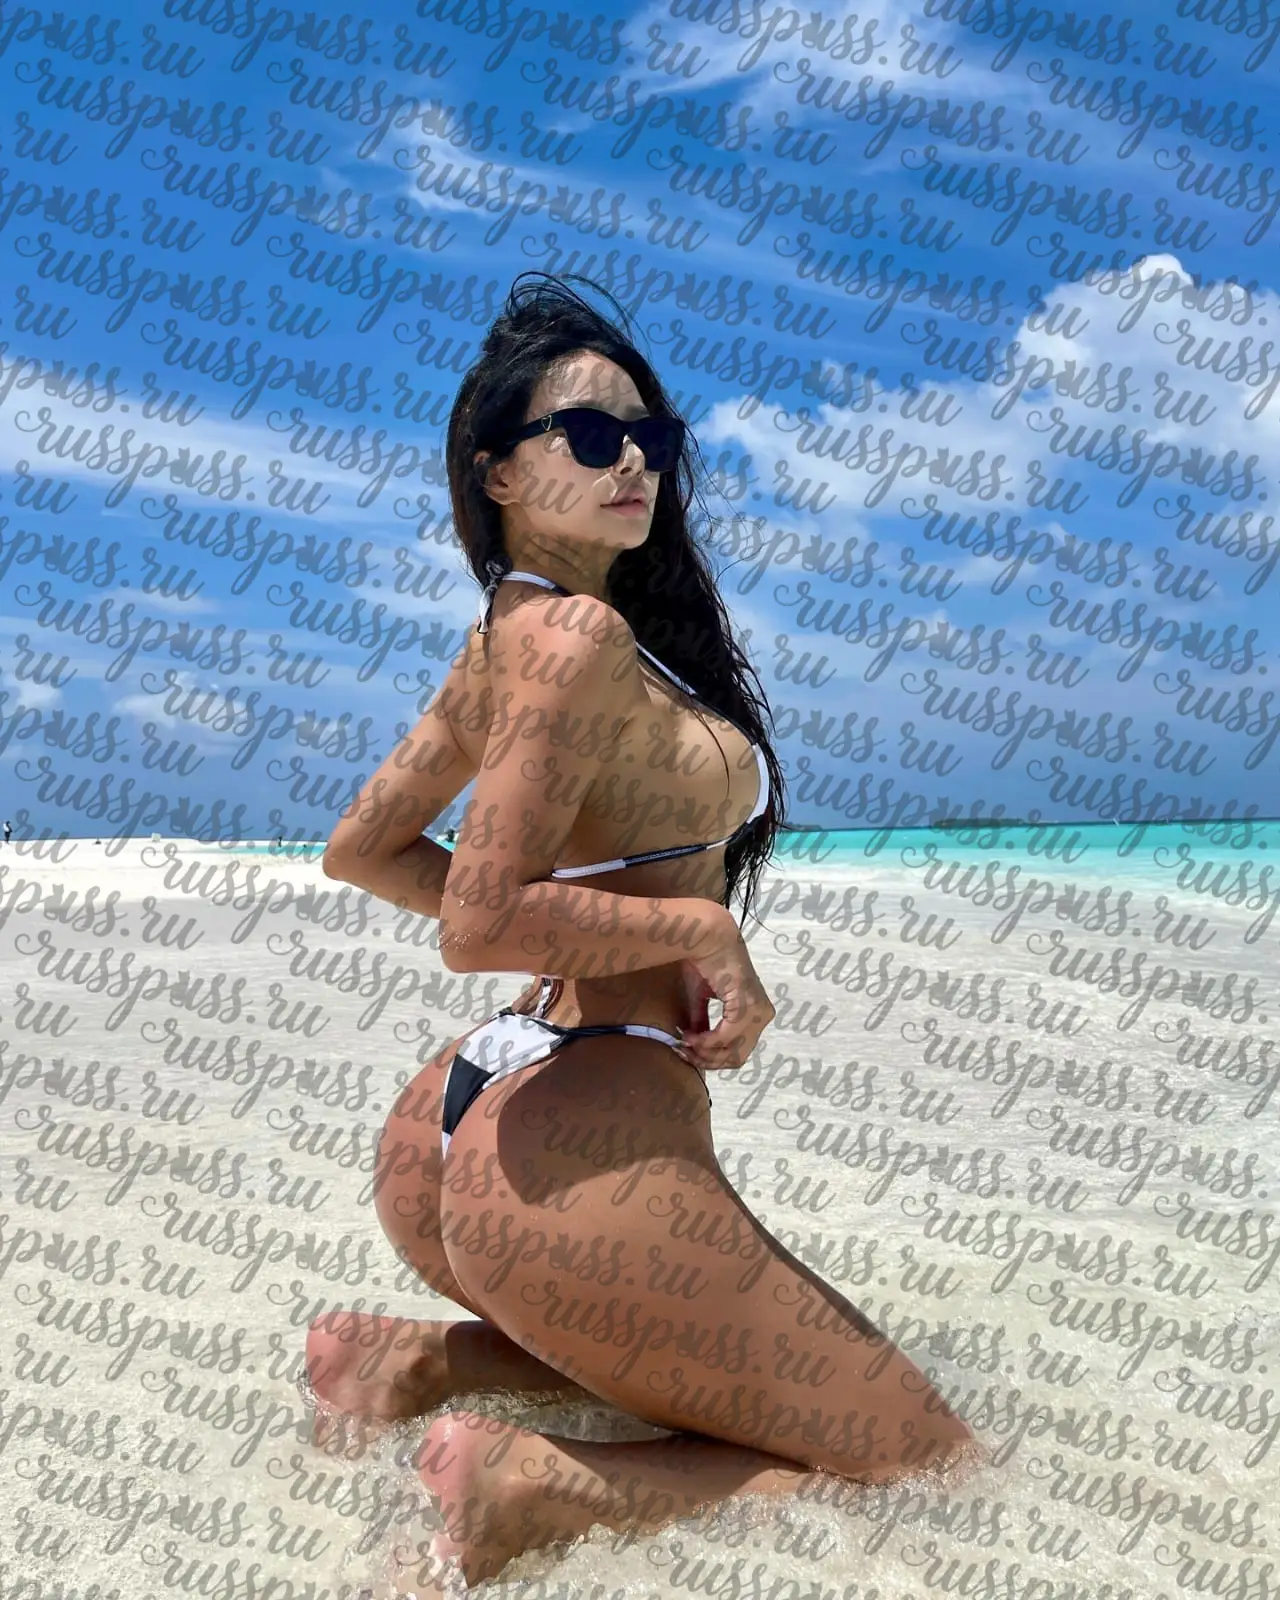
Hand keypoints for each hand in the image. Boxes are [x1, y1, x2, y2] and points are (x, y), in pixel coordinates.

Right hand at [675, 926, 773, 1070]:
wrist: (708, 938)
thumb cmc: (705, 961)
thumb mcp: (702, 998)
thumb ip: (702, 1022)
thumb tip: (693, 1043)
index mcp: (757, 1011)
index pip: (740, 1050)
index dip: (712, 1058)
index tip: (687, 1052)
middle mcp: (763, 1015)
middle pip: (738, 1058)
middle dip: (709, 1060)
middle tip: (684, 1052)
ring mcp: (758, 1012)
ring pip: (734, 1053)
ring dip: (705, 1052)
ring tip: (685, 1042)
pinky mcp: (747, 1007)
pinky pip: (726, 1037)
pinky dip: (706, 1041)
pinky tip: (691, 1035)